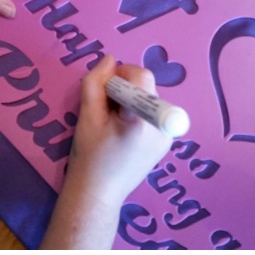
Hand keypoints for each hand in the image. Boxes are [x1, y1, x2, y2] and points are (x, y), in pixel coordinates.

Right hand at [68, 55, 172, 205]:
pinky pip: (153, 115)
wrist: (99, 194)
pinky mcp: (166, 143)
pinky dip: (138, 115)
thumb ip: (95, 83)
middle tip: (106, 111)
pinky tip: (124, 134)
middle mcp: (162, 126)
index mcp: (143, 120)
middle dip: (126, 90)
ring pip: (150, 100)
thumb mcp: (87, 117)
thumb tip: (109, 60)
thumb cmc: (89, 158)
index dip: (120, 76)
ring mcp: (167, 136)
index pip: (141, 76)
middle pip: (147, 87)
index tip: (105, 91)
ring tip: (114, 125)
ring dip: (131, 102)